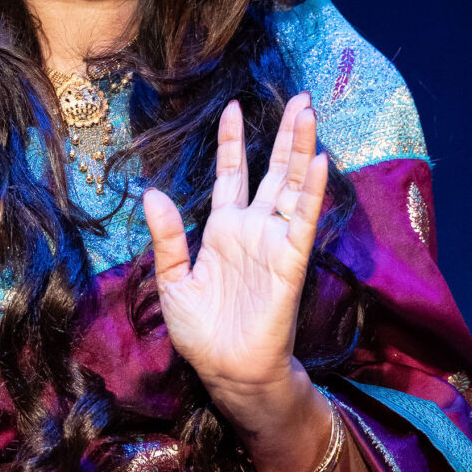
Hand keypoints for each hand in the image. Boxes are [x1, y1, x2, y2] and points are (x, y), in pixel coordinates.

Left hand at [142, 95, 327, 446]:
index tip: (233, 107)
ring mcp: (273, 244)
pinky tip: (318, 162)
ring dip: (301, 151)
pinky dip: (311, 193)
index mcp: (222, 231)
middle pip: (273, 172)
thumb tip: (153, 192)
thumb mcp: (172, 281)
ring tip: (309, 114)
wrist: (227, 372)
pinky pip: (302, 223)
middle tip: (301, 99)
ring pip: (292, 188)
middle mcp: (252, 230)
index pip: (231, 175)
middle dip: (285, 136)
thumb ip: (167, 237)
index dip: (232, 143)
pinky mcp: (290, 263)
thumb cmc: (202, 333)